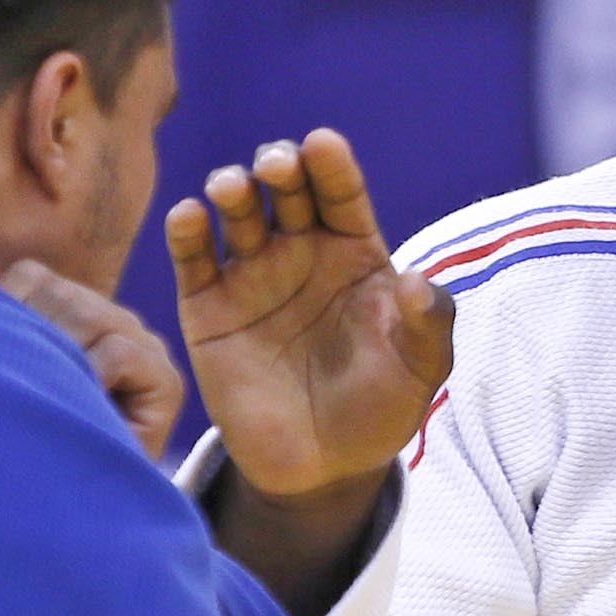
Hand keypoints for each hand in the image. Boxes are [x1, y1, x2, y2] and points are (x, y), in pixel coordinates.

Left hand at [0, 248, 185, 459]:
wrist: (77, 513)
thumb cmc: (35, 442)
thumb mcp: (9, 370)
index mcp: (74, 311)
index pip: (34, 277)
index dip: (5, 303)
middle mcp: (113, 320)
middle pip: (60, 292)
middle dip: (29, 331)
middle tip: (11, 379)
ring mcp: (145, 346)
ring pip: (88, 313)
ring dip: (58, 354)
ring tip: (40, 395)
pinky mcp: (166, 379)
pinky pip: (121, 350)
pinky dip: (92, 373)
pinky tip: (76, 401)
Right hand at [166, 129, 453, 498]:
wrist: (323, 470)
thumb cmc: (380, 410)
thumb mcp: (421, 370)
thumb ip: (428, 323)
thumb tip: (418, 279)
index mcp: (354, 254)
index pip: (342, 195)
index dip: (333, 167)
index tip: (323, 145)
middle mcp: (300, 253)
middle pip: (287, 192)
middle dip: (279, 167)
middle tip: (277, 165)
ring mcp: (251, 277)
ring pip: (237, 214)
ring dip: (231, 190)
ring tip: (232, 189)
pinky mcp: (207, 310)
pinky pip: (193, 260)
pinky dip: (186, 233)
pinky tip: (190, 217)